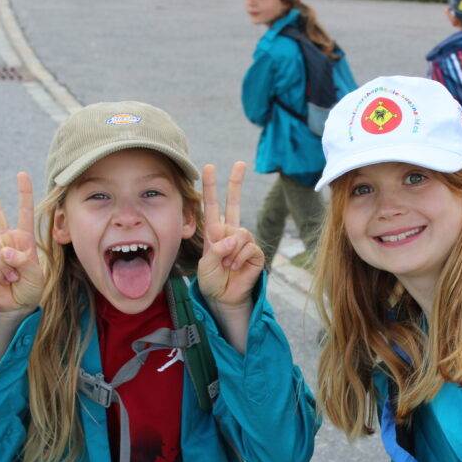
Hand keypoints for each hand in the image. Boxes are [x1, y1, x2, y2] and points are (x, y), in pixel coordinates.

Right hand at [0, 172, 43, 312]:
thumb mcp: (35, 274)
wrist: (17, 305)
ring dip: (9, 269)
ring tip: (13, 278)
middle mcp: (6, 240)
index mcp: (23, 239)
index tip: (22, 174)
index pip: (24, 213)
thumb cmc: (30, 287)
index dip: (24, 194)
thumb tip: (3, 250)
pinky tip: (3, 281)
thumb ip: (23, 260)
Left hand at [197, 161, 263, 310]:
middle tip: (240, 163)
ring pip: (241, 233)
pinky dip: (239, 258)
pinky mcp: (256, 252)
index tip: (209, 167)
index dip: (211, 187)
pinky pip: (248, 247)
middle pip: (234, 203)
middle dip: (236, 183)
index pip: (212, 206)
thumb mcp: (205, 265)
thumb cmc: (211, 281)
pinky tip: (235, 267)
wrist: (224, 298)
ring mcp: (244, 242)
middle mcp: (230, 233)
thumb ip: (216, 250)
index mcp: (215, 232)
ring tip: (227, 264)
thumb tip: (234, 238)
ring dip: (231, 251)